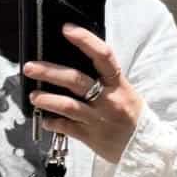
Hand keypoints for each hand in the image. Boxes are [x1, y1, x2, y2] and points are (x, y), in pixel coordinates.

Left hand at [24, 23, 144, 163]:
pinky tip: (45, 119)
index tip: (67, 29)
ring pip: (68, 106)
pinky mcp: (91, 137)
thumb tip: (77, 61)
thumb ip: (104, 79)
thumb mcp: (125, 92)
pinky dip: (53, 123)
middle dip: (50, 72)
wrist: (145, 147)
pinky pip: (67, 128)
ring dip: (47, 99)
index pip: (103, 56)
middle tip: (30, 67)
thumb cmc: (131, 115)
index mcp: (118, 84)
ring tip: (33, 96)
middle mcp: (108, 99)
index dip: (85, 40)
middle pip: (76, 80)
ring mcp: (98, 119)